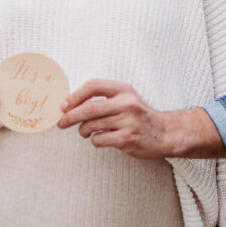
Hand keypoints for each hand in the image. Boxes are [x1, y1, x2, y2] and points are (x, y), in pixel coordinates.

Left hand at [56, 79, 177, 159]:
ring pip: (91, 126)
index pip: (93, 86)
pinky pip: (99, 140)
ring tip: (85, 131)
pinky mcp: (127, 139)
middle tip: (61, 122)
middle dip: (70, 116)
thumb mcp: (125, 98)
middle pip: (89, 109)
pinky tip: (102, 139)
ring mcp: (128, 122)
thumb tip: (70, 104)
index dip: (75, 95)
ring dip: (83, 130)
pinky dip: (95, 141)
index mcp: (124, 90)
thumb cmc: (138, 115)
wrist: (164, 133)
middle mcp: (126, 104)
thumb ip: (103, 98)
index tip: (64, 105)